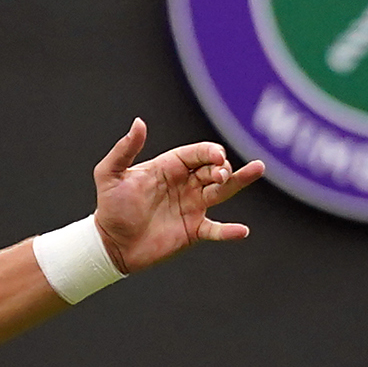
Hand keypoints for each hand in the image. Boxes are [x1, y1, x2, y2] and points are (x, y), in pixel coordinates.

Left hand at [88, 120, 262, 273]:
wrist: (110, 244)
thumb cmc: (110, 207)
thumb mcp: (110, 175)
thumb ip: (124, 150)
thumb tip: (139, 123)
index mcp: (170, 167)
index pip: (198, 153)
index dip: (210, 152)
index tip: (217, 156)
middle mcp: (186, 184)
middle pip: (214, 169)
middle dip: (222, 167)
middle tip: (222, 173)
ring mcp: (193, 207)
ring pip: (223, 190)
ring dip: (240, 180)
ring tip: (257, 168)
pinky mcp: (194, 231)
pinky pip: (216, 230)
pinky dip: (229, 231)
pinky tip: (242, 231)